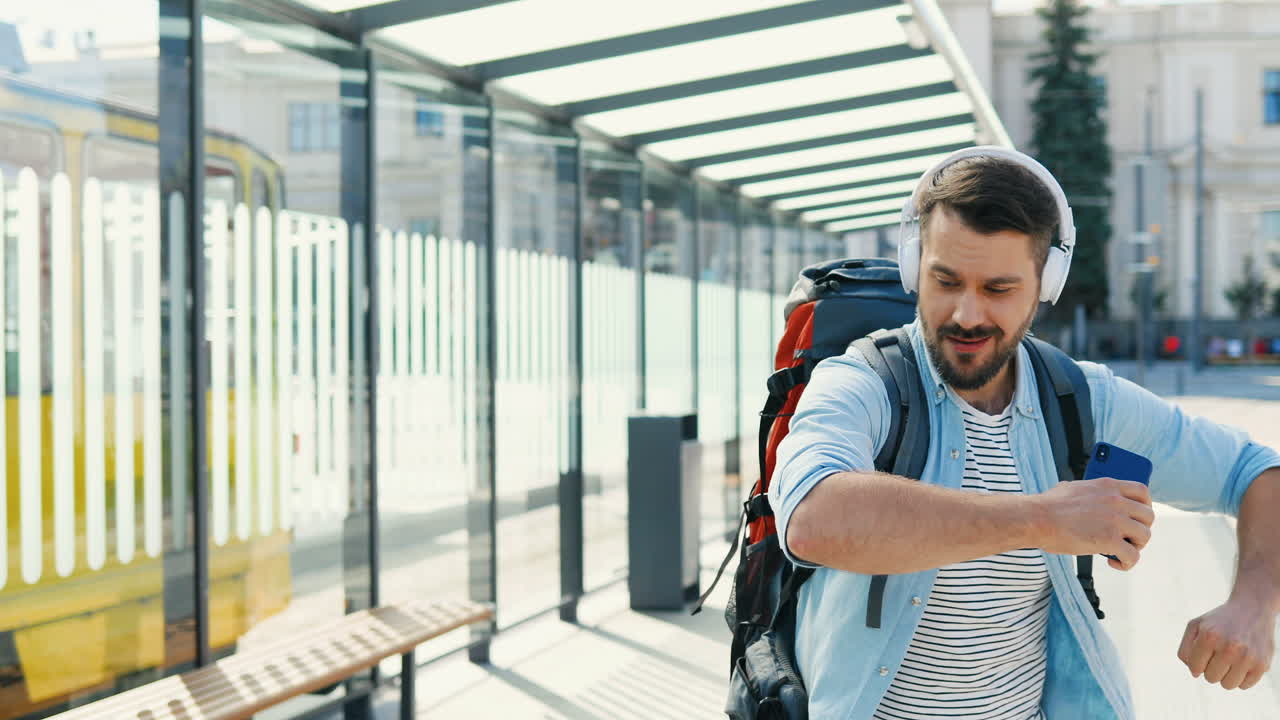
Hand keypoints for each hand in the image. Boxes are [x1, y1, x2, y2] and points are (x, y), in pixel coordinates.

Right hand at [1033, 477, 1153, 569]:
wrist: (1036, 518)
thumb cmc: (1048, 506)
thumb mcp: (1072, 488)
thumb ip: (1089, 492)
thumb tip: (1087, 498)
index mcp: (1108, 486)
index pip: (1143, 492)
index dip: (1145, 506)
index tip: (1138, 516)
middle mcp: (1116, 500)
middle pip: (1148, 516)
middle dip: (1141, 529)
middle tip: (1128, 539)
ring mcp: (1115, 520)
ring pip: (1144, 536)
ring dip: (1136, 547)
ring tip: (1121, 552)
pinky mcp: (1110, 540)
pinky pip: (1133, 556)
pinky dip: (1127, 563)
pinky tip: (1114, 563)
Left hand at [1177, 598, 1276, 689]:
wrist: (1252, 609)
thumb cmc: (1218, 621)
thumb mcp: (1195, 626)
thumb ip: (1186, 649)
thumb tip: (1195, 674)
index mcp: (1209, 636)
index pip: (1195, 668)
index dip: (1197, 662)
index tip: (1205, 652)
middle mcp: (1230, 647)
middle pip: (1210, 678)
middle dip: (1211, 667)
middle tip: (1219, 652)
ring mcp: (1248, 657)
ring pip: (1227, 685)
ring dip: (1226, 675)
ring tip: (1231, 658)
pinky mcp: (1262, 665)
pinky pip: (1244, 686)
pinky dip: (1241, 677)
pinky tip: (1243, 661)